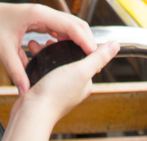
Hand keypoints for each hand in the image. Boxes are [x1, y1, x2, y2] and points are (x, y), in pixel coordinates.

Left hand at [0, 2, 94, 94]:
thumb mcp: (4, 50)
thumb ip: (16, 71)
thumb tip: (25, 90)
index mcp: (38, 14)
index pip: (70, 25)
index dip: (84, 39)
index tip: (93, 53)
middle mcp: (43, 13)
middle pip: (74, 23)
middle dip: (86, 39)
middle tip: (94, 58)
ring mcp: (41, 16)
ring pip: (67, 25)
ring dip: (77, 39)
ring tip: (85, 57)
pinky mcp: (38, 21)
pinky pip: (58, 28)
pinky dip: (66, 38)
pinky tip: (67, 50)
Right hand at [2, 40, 120, 140]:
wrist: (32, 112)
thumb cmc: (56, 94)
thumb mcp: (81, 71)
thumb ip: (98, 58)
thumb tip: (116, 45)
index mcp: (84, 83)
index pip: (84, 57)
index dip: (74, 43)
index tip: (64, 34)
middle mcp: (72, 86)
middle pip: (66, 59)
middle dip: (56, 47)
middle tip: (47, 39)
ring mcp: (57, 88)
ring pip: (52, 64)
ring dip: (44, 53)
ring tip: (36, 45)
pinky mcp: (43, 89)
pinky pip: (41, 70)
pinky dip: (37, 62)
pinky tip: (31, 57)